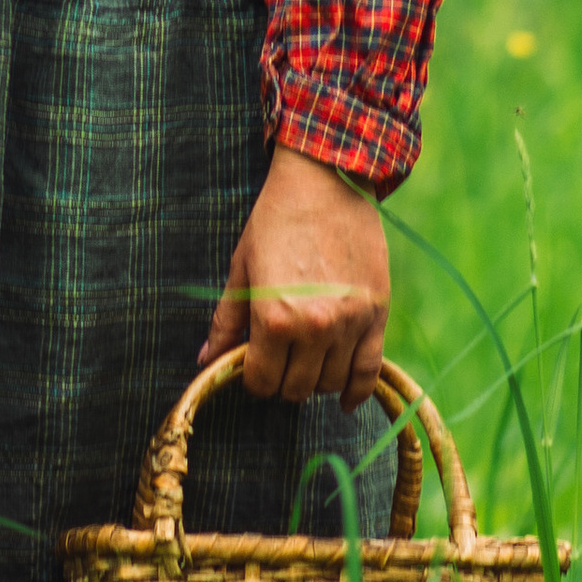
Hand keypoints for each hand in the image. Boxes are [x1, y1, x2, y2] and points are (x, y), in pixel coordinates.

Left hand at [196, 143, 388, 411]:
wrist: (325, 180)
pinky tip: (344, 400)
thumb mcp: (242, 269)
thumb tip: (205, 361)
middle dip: (281, 382)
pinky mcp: (376, 314)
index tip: (253, 366)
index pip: (261, 381)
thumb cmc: (274, 221)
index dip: (252, 379)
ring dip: (314, 381)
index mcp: (273, 318)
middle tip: (278, 363)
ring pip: (329, 383)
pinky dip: (356, 392)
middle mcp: (314, 327)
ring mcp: (349, 323)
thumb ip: (226, 321)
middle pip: (295, 389)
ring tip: (306, 362)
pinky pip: (370, 371)